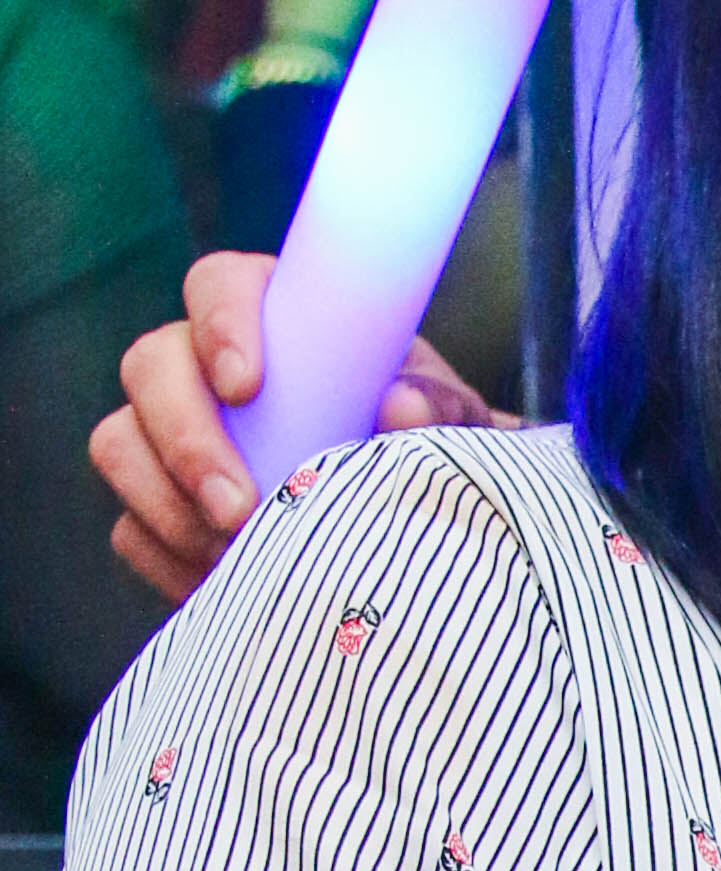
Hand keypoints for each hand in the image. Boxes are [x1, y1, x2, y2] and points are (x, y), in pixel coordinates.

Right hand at [93, 249, 495, 600]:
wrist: (416, 519)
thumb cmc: (425, 442)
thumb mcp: (449, 420)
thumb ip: (436, 405)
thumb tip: (401, 406)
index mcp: (271, 317)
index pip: (217, 285)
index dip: (218, 325)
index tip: (247, 387)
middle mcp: (202, 365)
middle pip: (149, 368)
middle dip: (186, 439)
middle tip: (239, 506)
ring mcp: (169, 436)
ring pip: (122, 447)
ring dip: (170, 506)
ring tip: (237, 554)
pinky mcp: (160, 508)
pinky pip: (133, 530)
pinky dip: (173, 561)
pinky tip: (227, 585)